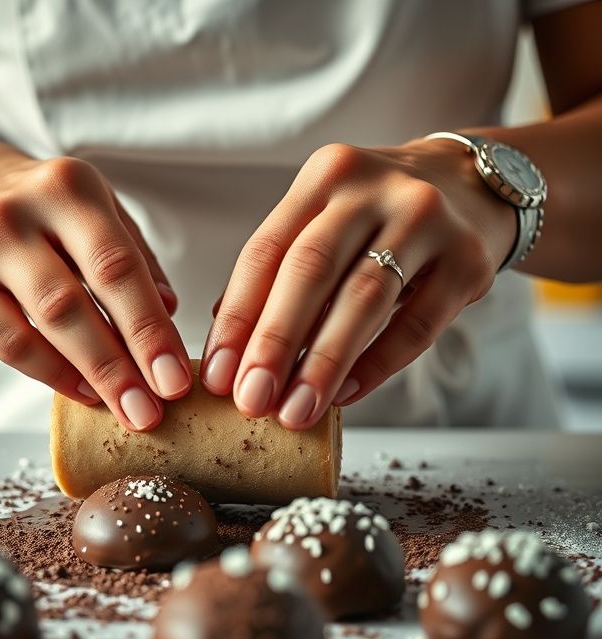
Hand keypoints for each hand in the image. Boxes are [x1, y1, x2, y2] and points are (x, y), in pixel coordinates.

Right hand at [0, 147, 190, 430]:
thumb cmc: (50, 212)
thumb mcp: (101, 213)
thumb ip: (138, 261)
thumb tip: (169, 314)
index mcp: (67, 188)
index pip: (117, 267)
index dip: (148, 329)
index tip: (175, 377)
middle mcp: (14, 213)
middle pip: (73, 303)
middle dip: (119, 365)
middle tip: (152, 410)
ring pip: (40, 327)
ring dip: (90, 378)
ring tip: (127, 409)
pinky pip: (9, 345)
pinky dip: (52, 374)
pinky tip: (86, 391)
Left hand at [201, 139, 516, 428]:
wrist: (471, 187)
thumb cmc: (377, 218)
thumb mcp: (325, 222)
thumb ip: (278, 273)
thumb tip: (227, 347)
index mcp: (323, 179)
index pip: (266, 252)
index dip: (237, 317)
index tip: (216, 376)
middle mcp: (372, 189)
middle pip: (311, 270)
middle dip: (274, 342)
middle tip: (250, 400)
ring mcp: (426, 220)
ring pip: (364, 298)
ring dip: (323, 363)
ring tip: (295, 411)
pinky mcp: (467, 259)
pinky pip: (417, 324)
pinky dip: (378, 363)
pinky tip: (346, 393)